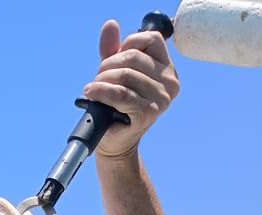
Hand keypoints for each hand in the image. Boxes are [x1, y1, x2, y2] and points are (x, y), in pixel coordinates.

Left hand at [83, 20, 178, 158]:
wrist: (114, 142)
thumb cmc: (116, 107)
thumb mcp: (115, 73)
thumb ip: (113, 49)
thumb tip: (110, 25)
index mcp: (167, 69)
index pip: (150, 39)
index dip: (126, 44)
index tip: (112, 60)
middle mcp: (170, 82)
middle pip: (133, 57)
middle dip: (108, 65)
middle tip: (97, 79)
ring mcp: (161, 98)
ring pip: (125, 75)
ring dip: (102, 80)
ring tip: (93, 89)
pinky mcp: (148, 112)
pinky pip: (120, 94)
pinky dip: (101, 91)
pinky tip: (91, 92)